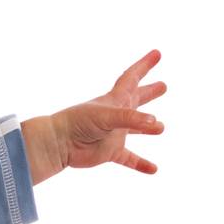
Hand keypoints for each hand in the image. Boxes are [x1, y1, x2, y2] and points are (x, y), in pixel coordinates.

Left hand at [49, 49, 167, 176]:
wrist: (60, 144)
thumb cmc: (78, 123)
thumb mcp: (107, 115)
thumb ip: (131, 118)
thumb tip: (155, 123)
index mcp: (114, 99)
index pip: (132, 77)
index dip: (145, 65)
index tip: (157, 53)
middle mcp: (116, 114)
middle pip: (137, 99)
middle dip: (150, 92)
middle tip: (163, 86)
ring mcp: (114, 134)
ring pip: (136, 129)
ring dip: (148, 128)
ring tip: (160, 127)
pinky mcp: (110, 152)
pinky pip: (130, 159)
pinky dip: (141, 164)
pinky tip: (153, 169)